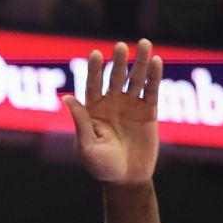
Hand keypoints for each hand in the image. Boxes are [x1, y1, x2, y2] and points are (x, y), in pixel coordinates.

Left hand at [62, 40, 161, 184]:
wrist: (125, 178)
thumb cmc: (99, 165)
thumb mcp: (86, 146)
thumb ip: (80, 122)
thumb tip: (67, 98)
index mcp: (92, 110)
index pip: (92, 84)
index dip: (94, 70)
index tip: (95, 54)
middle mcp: (111, 104)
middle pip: (115, 78)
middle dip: (118, 62)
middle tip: (121, 46)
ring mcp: (131, 106)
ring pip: (135, 80)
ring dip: (140, 63)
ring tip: (144, 44)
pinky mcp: (149, 112)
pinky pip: (151, 91)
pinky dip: (154, 77)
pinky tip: (156, 61)